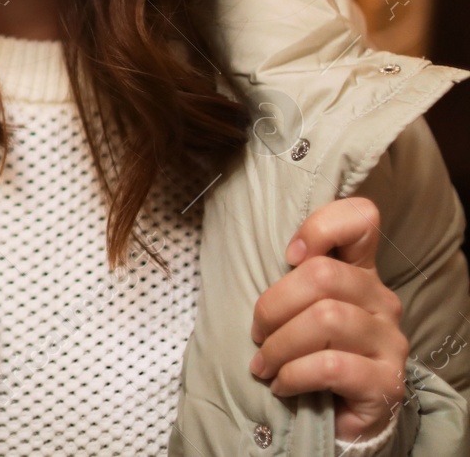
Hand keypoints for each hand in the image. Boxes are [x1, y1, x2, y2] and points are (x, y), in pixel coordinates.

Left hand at [249, 196, 409, 442]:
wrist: (338, 420)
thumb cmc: (307, 354)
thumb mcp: (295, 310)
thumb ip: (288, 280)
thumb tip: (249, 257)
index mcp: (358, 273)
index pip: (361, 219)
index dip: (321, 226)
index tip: (288, 255)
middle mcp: (381, 301)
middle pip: (323, 275)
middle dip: (273, 305)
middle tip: (257, 334)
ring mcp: (389, 341)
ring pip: (327, 320)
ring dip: (280, 345)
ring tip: (265, 365)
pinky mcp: (387, 382)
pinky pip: (332, 366)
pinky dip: (294, 375)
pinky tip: (282, 385)